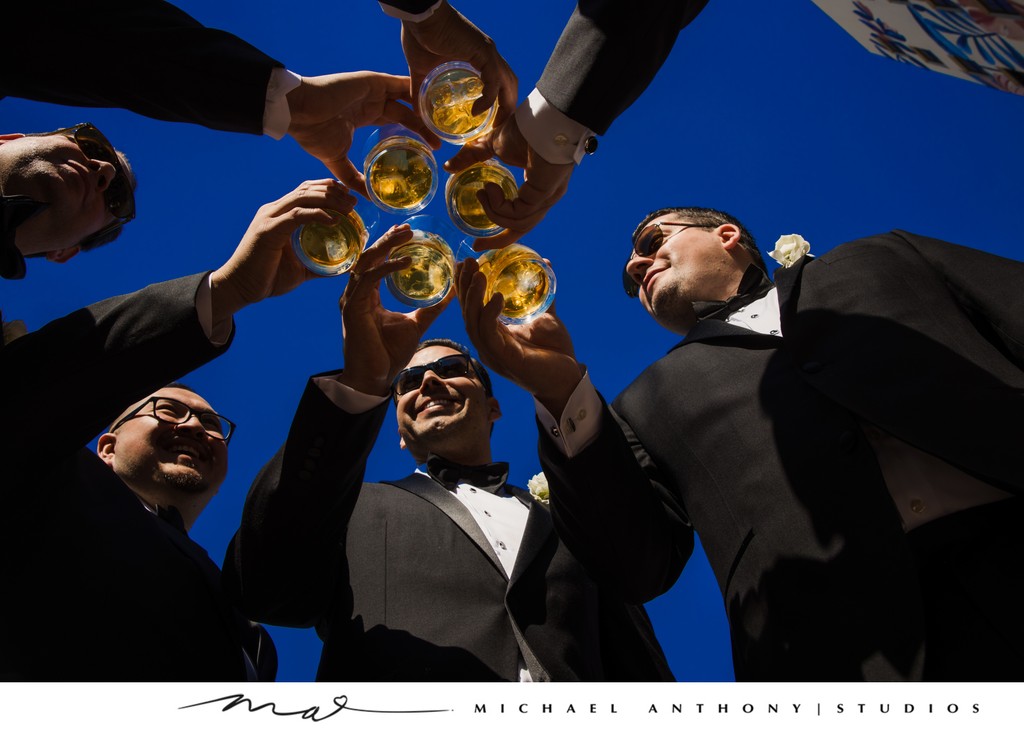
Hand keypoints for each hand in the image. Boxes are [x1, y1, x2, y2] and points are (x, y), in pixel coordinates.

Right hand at [210, 180, 355, 322]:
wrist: (240, 288)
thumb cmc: (268, 278)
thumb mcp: (300, 268)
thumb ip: (319, 263)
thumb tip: (344, 266)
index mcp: (280, 215)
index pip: (306, 191)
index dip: (328, 188)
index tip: (349, 196)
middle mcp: (274, 211)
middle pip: (307, 189)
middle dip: (333, 191)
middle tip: (354, 200)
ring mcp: (269, 218)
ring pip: (303, 197)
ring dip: (329, 199)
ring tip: (349, 208)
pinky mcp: (268, 230)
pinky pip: (297, 215)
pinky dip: (317, 215)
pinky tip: (334, 220)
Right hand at [286, 72, 440, 196]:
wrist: (299, 112)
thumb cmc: (312, 133)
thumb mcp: (336, 161)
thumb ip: (352, 178)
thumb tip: (366, 200)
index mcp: (364, 114)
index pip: (396, 121)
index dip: (412, 133)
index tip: (427, 149)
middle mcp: (372, 100)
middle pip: (406, 112)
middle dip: (423, 127)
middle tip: (439, 144)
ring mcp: (373, 89)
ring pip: (407, 98)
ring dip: (424, 111)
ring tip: (439, 129)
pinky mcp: (373, 81)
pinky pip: (402, 84)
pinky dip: (418, 93)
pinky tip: (431, 106)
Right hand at [337, 225, 452, 395]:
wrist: (375, 377)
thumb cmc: (390, 353)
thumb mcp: (417, 324)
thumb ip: (432, 307)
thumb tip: (453, 292)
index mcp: (368, 295)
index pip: (376, 262)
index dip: (390, 245)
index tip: (407, 232)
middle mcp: (357, 294)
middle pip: (369, 256)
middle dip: (388, 240)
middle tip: (408, 227)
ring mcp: (352, 300)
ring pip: (366, 262)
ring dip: (386, 246)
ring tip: (406, 235)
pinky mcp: (352, 309)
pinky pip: (369, 280)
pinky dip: (387, 268)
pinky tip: (406, 262)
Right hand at [400, 2, 516, 126]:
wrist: (418, 15)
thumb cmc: (420, 35)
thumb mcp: (421, 69)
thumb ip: (420, 89)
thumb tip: (416, 110)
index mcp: (479, 55)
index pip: (499, 80)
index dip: (499, 101)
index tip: (489, 121)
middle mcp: (489, 53)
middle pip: (509, 83)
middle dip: (507, 107)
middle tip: (496, 128)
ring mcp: (488, 51)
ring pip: (507, 83)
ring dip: (504, 106)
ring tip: (493, 125)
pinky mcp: (484, 52)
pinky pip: (493, 81)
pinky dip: (489, 98)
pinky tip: (478, 111)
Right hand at [446, 115, 573, 249]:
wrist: (540, 117)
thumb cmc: (525, 127)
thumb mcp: (492, 144)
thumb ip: (472, 157)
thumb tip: (448, 166)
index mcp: (538, 188)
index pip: (522, 218)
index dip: (501, 229)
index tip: (479, 240)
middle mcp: (545, 197)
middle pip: (522, 230)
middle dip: (498, 240)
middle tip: (476, 246)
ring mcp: (547, 198)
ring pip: (517, 223)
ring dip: (493, 212)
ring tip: (482, 192)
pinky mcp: (543, 195)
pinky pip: (517, 214)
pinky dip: (499, 207)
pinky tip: (490, 189)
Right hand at [456, 258, 582, 414]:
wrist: (568, 379)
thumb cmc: (555, 352)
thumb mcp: (545, 317)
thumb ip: (542, 294)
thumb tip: (546, 263)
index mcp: (493, 335)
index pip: (472, 308)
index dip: (466, 286)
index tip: (465, 262)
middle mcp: (488, 345)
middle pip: (467, 313)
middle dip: (464, 287)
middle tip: (467, 262)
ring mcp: (493, 354)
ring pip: (473, 323)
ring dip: (474, 298)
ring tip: (479, 274)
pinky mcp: (504, 360)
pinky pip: (490, 335)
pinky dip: (489, 315)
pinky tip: (496, 297)